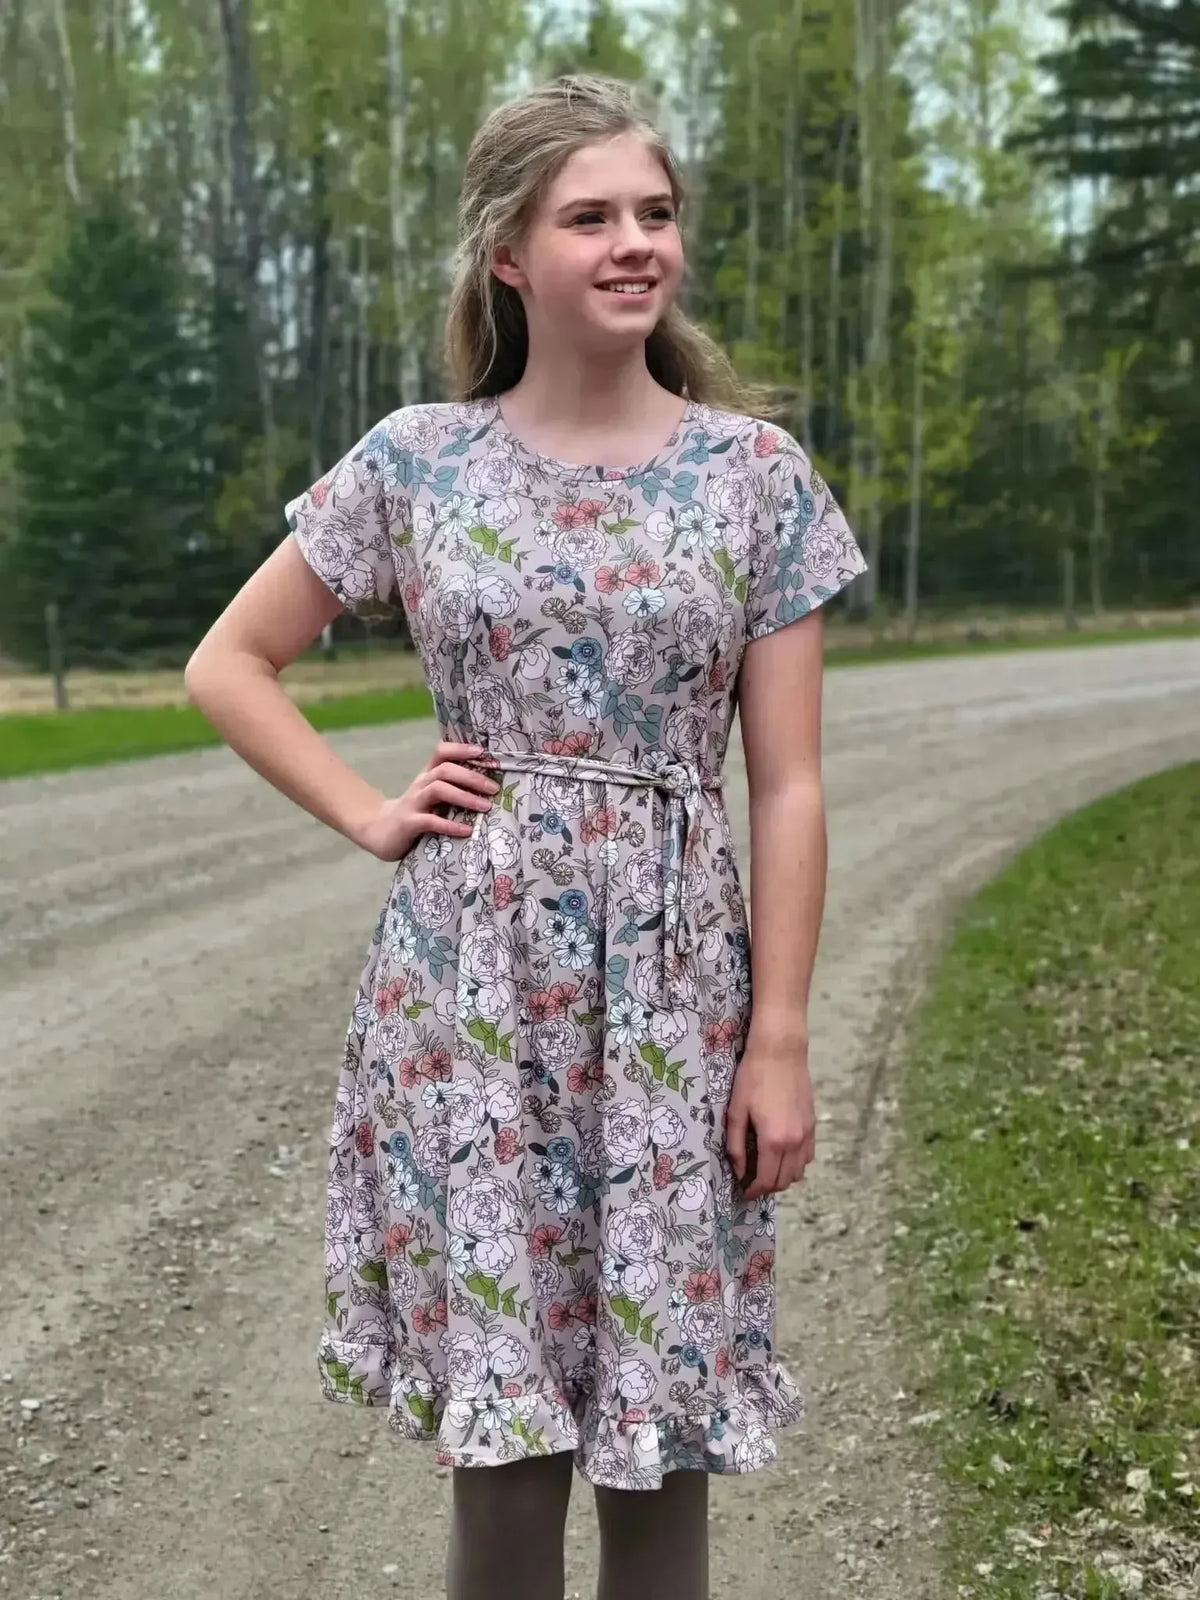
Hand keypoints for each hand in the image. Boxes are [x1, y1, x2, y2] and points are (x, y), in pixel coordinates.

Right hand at [351, 740, 499, 861]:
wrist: (380, 831)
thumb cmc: (415, 812)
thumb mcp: (432, 796)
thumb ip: (453, 788)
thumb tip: (489, 785)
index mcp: (428, 776)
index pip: (441, 752)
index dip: (460, 749)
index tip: (482, 752)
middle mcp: (420, 785)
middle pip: (445, 770)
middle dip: (471, 777)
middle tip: (494, 789)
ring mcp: (414, 803)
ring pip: (438, 790)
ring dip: (464, 797)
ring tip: (485, 807)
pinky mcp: (409, 823)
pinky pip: (430, 821)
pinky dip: (450, 825)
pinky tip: (466, 830)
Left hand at [724, 1034, 815, 1198]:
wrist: (781, 1052)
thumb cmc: (753, 1077)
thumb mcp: (736, 1111)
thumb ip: (737, 1145)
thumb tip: (738, 1169)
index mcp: (773, 1141)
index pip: (766, 1180)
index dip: (753, 1191)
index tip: (744, 1191)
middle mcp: (795, 1142)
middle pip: (784, 1181)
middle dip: (767, 1187)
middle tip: (751, 1181)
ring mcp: (807, 1134)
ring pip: (799, 1171)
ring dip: (782, 1177)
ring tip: (765, 1168)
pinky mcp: (813, 1125)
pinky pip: (808, 1156)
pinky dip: (796, 1163)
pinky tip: (782, 1154)